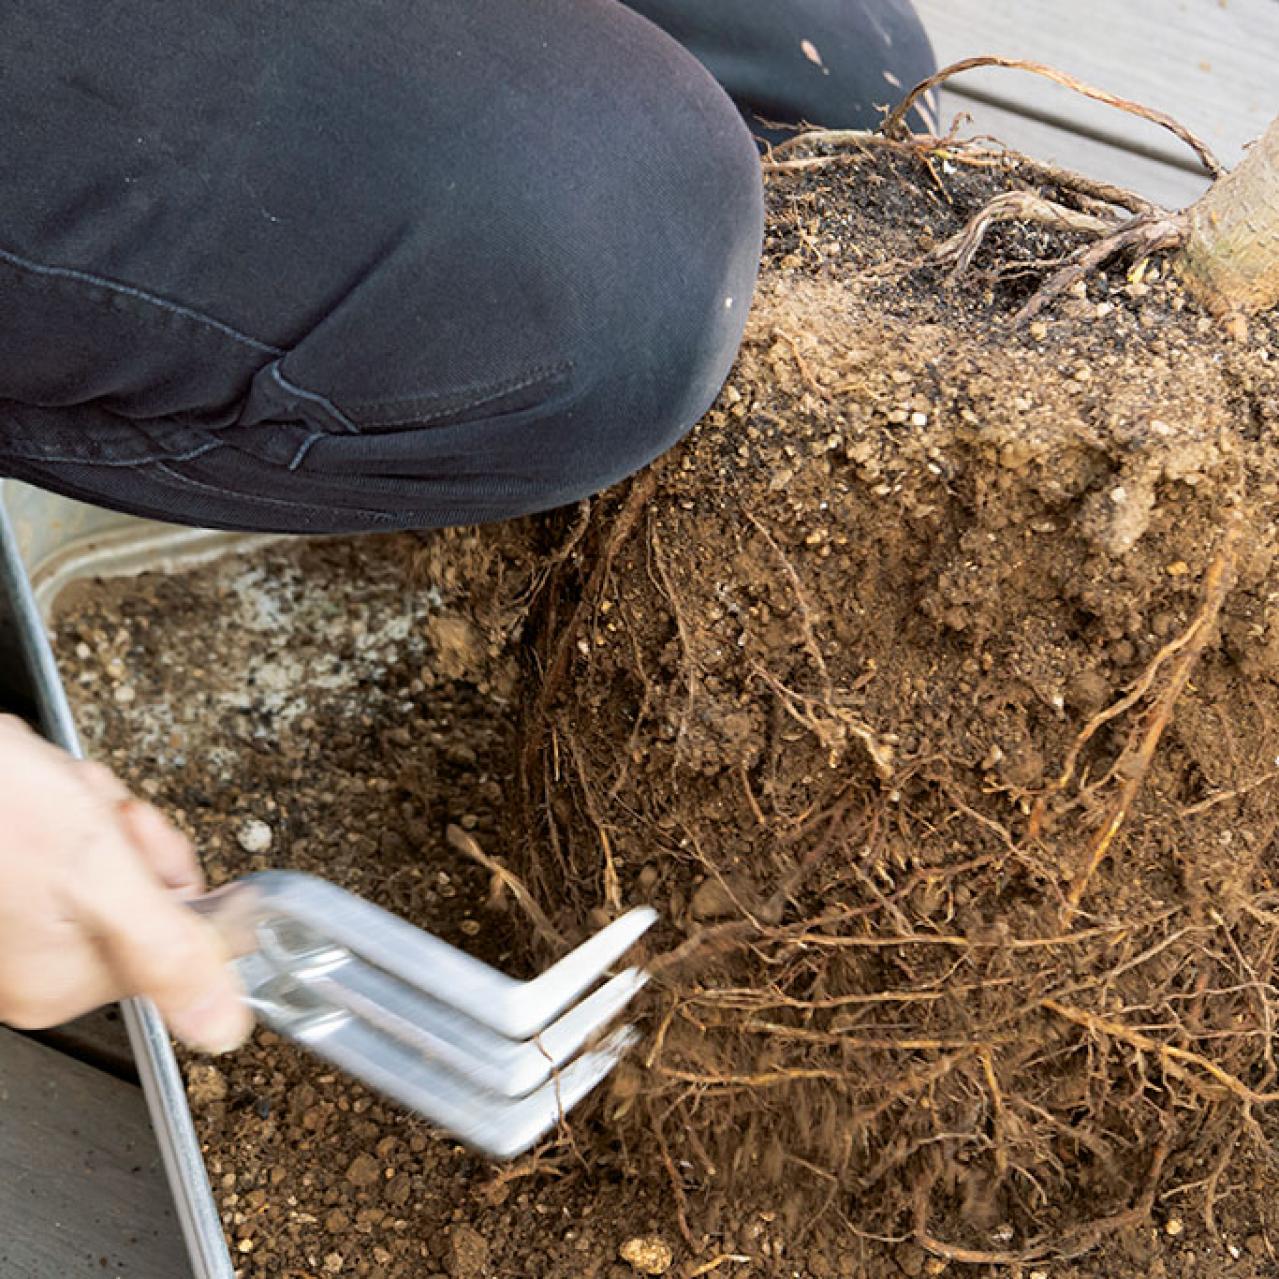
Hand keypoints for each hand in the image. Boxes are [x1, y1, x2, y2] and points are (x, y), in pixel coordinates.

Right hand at [0, 715, 250, 1052]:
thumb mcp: (101, 872)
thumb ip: (167, 948)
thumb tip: (221, 1026)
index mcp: (60, 985)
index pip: (172, 934)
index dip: (164, 870)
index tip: (133, 837)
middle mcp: (33, 970)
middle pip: (139, 895)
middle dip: (121, 837)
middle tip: (85, 812)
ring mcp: (14, 929)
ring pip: (105, 860)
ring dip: (90, 812)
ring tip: (50, 796)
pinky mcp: (8, 890)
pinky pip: (65, 846)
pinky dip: (60, 806)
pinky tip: (32, 791)